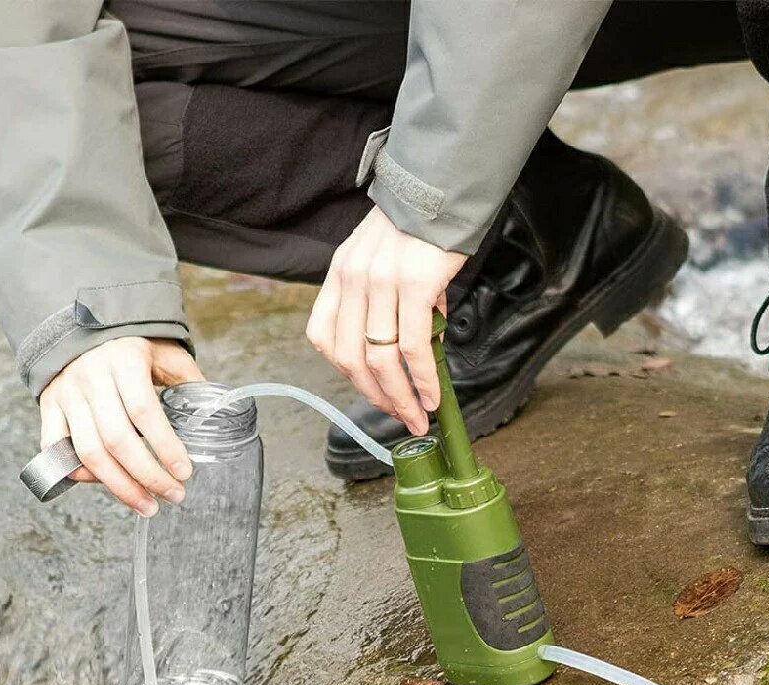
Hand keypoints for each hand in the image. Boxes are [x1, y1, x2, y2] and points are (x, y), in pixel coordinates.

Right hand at [38, 337, 204, 515]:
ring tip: (147, 505)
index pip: (144, 412)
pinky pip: (56, 449)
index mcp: (124, 360)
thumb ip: (189, 381)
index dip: (165, 446)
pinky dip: (80, 473)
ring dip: (119, 486)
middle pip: (116, 440)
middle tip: (173, 495)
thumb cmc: (131, 342)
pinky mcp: (48, 406)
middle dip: (147, 476)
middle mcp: (90, 377)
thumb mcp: (166, 352)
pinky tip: (107, 484)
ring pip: (88, 451)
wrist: (80, 324)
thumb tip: (217, 414)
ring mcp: (66, 393)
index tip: (185, 472)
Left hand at [306, 206, 467, 434]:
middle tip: (400, 417)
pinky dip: (422, 378)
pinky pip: (413, 346)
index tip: (371, 391)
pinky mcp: (414, 285)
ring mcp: (381, 282)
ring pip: (381, 359)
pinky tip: (433, 394)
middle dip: (376, 397)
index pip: (324, 337)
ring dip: (400, 397)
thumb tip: (412, 346)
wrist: (444, 183)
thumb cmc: (420, 224)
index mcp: (340, 274)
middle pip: (351, 358)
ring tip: (419, 415)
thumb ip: (385, 300)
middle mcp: (353, 279)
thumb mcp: (383, 258)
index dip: (345, 372)